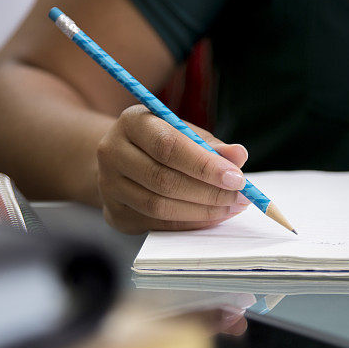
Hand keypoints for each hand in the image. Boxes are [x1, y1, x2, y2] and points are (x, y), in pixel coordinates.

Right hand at [96, 104, 249, 233]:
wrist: (122, 160)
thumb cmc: (160, 143)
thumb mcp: (184, 134)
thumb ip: (210, 146)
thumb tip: (238, 155)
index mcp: (132, 122)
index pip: (168, 146)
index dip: (204, 165)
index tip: (237, 178)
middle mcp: (112, 152)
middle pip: (163, 179)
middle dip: (209, 192)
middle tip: (240, 198)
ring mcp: (108, 186)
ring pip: (158, 206)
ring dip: (201, 211)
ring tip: (230, 208)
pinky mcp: (114, 214)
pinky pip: (156, 225)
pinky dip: (188, 224)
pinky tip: (211, 218)